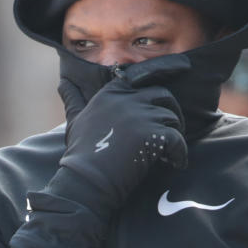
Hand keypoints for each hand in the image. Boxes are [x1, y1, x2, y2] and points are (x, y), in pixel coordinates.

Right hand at [58, 55, 189, 206]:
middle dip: (172, 111)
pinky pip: (178, 140)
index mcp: (110, 94)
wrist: (86, 181)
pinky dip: (179, 154)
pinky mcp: (152, 135)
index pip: (141, 75)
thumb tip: (63, 84)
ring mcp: (140, 116)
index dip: (165, 69)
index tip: (184, 66)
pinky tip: (174, 163)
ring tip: (169, 152)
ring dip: (175, 135)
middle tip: (173, 130)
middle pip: (163, 95)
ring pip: (172, 118)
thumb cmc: (80, 154)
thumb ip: (73, 100)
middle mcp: (126, 100)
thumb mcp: (74, 122)